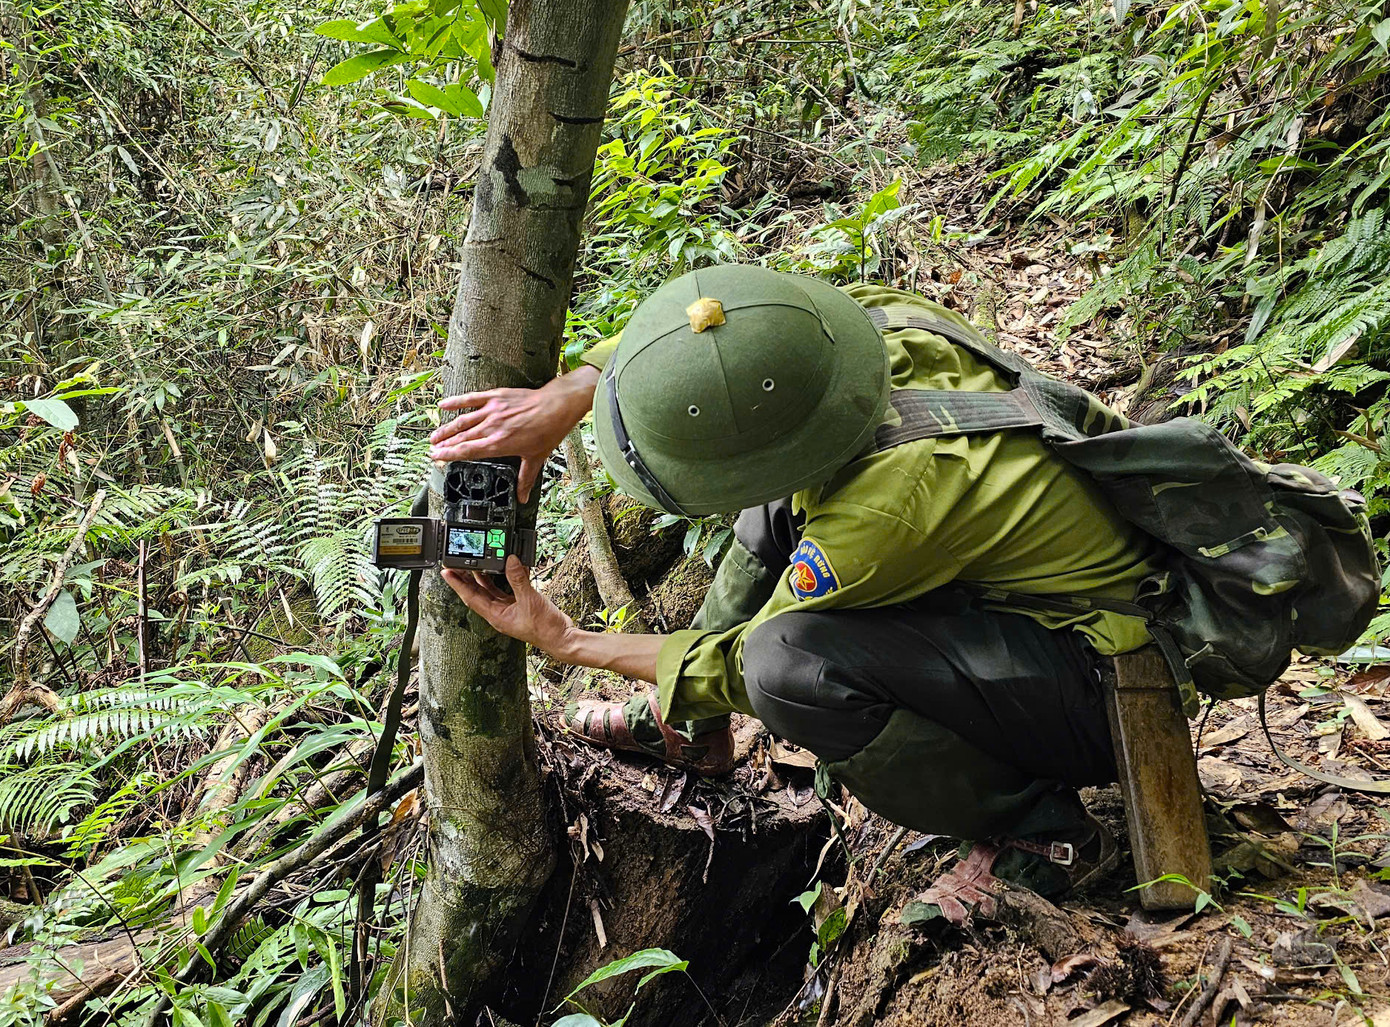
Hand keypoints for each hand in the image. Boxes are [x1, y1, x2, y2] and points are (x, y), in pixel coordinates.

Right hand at [429, 366, 598, 501]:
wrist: (556, 406)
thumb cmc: (548, 431)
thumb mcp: (536, 459)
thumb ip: (525, 479)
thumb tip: (523, 497)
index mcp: (499, 444)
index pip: (467, 451)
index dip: (449, 455)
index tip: (437, 458)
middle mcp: (492, 428)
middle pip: (461, 437)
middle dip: (444, 444)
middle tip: (432, 449)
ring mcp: (492, 411)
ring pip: (462, 421)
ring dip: (446, 429)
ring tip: (434, 436)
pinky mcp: (495, 397)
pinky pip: (471, 399)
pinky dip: (456, 402)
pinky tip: (443, 406)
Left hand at [442, 557, 579, 658]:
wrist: (561, 637)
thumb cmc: (544, 629)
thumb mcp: (529, 601)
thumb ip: (518, 579)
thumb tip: (510, 561)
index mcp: (496, 616)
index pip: (470, 597)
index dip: (457, 584)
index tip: (446, 572)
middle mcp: (499, 613)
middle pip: (477, 593)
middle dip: (465, 578)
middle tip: (456, 563)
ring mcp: (508, 609)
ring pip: (490, 590)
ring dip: (482, 576)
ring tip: (473, 561)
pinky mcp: (519, 605)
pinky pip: (507, 588)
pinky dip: (505, 577)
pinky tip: (504, 567)